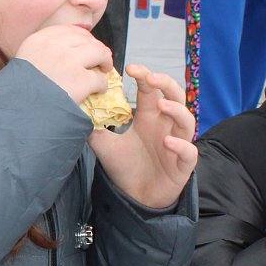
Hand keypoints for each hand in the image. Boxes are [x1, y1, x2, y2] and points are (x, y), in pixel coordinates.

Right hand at [14, 25, 110, 104]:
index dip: (82, 37)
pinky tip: (99, 89)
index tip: (86, 44)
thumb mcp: (23, 63)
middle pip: (86, 39)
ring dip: (105, 60)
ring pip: (99, 53)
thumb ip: (40, 52)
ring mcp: (69, 62)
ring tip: (105, 69)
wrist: (16, 112)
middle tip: (100, 58)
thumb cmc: (17, 93)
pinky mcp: (80, 80)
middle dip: (96, 47)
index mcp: (39, 40)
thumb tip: (63, 50)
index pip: (69, 30)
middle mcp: (55, 46)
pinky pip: (100, 78)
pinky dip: (102, 84)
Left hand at [90, 65, 197, 208]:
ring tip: (161, 105)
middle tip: (150, 78)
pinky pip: (189, 151)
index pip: (152, 89)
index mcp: (149, 117)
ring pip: (187, 120)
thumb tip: (76, 108)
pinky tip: (168, 142)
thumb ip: (94, 127)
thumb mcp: (104, 145)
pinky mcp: (182, 164)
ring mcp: (177, 143)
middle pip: (176, 97)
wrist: (133, 197)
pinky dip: (182, 145)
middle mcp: (165, 126)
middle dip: (166, 83)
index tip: (130, 68)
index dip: (145, 75)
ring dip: (177, 110)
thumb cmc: (125, 167)